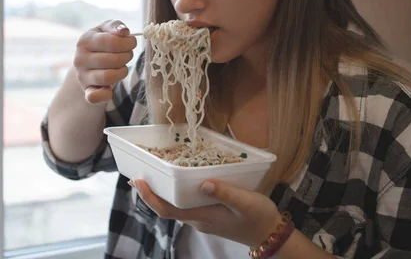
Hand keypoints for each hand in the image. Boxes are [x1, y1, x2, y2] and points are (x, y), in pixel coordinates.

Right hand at [73, 20, 136, 103]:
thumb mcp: (106, 29)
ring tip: (122, 66)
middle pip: (114, 60)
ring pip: (109, 77)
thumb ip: (115, 26)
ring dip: (122, 71)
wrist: (89, 62)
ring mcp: (82, 76)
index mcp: (85, 40)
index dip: (128, 43)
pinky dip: (105, 94)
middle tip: (127, 54)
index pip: (112, 42)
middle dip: (127, 56)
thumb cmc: (102, 42)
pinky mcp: (87, 91)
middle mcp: (80, 59)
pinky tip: (110, 88)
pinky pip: (94, 97)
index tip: (132, 42)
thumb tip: (124, 31)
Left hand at [132, 178, 282, 247]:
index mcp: (203, 216)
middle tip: (139, 175)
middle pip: (167, 208)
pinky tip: (181, 182)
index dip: (150, 197)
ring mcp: (204, 220)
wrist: (271, 234)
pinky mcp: (210, 217)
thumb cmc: (259, 217)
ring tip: (155, 176)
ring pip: (176, 207)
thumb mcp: (245, 202)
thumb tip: (202, 183)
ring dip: (163, 194)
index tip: (139, 181)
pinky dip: (177, 194)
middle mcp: (198, 220)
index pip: (167, 210)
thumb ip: (224, 192)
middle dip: (151, 193)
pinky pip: (187, 206)